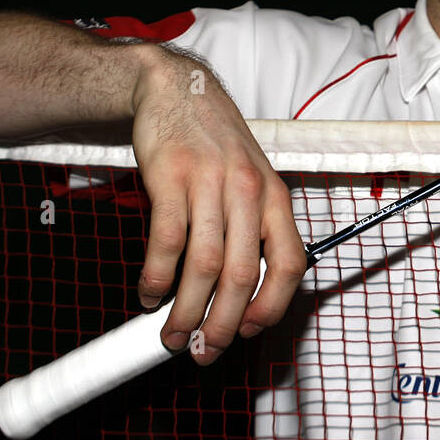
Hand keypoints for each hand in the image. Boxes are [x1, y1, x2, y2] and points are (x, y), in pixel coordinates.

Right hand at [129, 46, 307, 363]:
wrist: (178, 89)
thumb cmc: (216, 143)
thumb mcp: (251, 180)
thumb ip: (254, 228)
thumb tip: (245, 293)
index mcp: (276, 197)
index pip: (290, 263)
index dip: (273, 305)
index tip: (250, 330)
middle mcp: (248, 192)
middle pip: (243, 274)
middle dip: (224, 324)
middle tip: (205, 350)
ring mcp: (210, 183)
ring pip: (204, 265)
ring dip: (187, 309)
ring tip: (174, 334)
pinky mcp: (170, 177)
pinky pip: (166, 240)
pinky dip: (156, 276)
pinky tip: (149, 294)